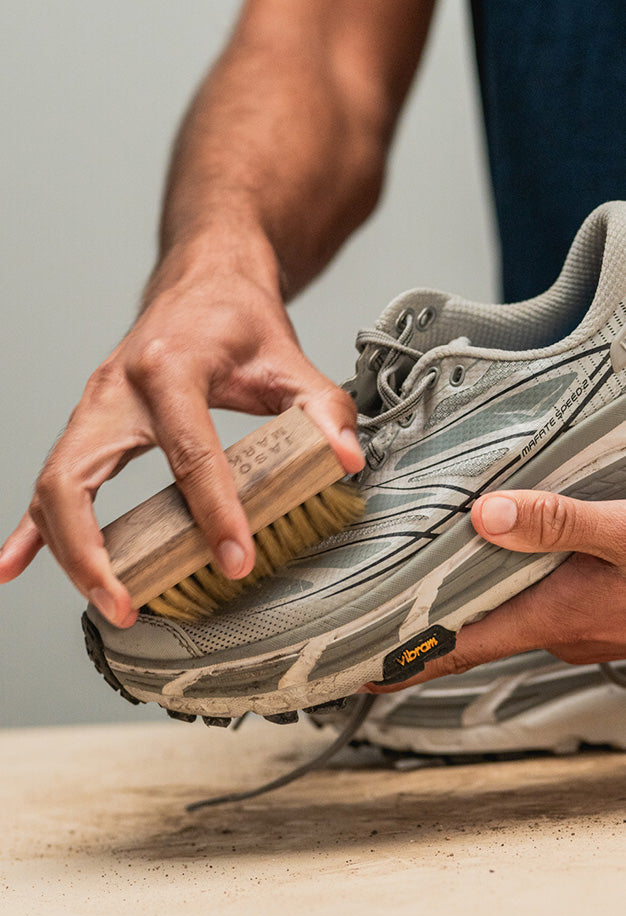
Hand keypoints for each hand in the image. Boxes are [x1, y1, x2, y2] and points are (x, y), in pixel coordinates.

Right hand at [0, 240, 363, 626]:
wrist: (203, 281)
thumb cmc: (238, 319)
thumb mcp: (289, 358)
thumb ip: (321, 410)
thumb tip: (346, 460)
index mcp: (168, 367)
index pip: (187, 451)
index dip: (213, 510)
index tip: (234, 559)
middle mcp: (115, 389)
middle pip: (77, 478)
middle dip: (95, 551)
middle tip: (129, 605)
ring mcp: (93, 409)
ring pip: (54, 488)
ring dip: (67, 552)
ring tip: (105, 603)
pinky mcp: (88, 427)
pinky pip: (48, 483)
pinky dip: (29, 528)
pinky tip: (12, 564)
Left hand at [369, 489, 625, 691]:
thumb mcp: (622, 534)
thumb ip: (558, 523)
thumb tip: (486, 515)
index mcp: (549, 617)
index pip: (456, 650)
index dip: (405, 662)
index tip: (359, 670)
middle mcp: (558, 632)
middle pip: (474, 628)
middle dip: (430, 617)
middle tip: (383, 602)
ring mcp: (580, 630)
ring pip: (511, 613)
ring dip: (476, 596)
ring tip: (442, 569)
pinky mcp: (597, 618)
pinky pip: (542, 605)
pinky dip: (515, 587)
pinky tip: (518, 560)